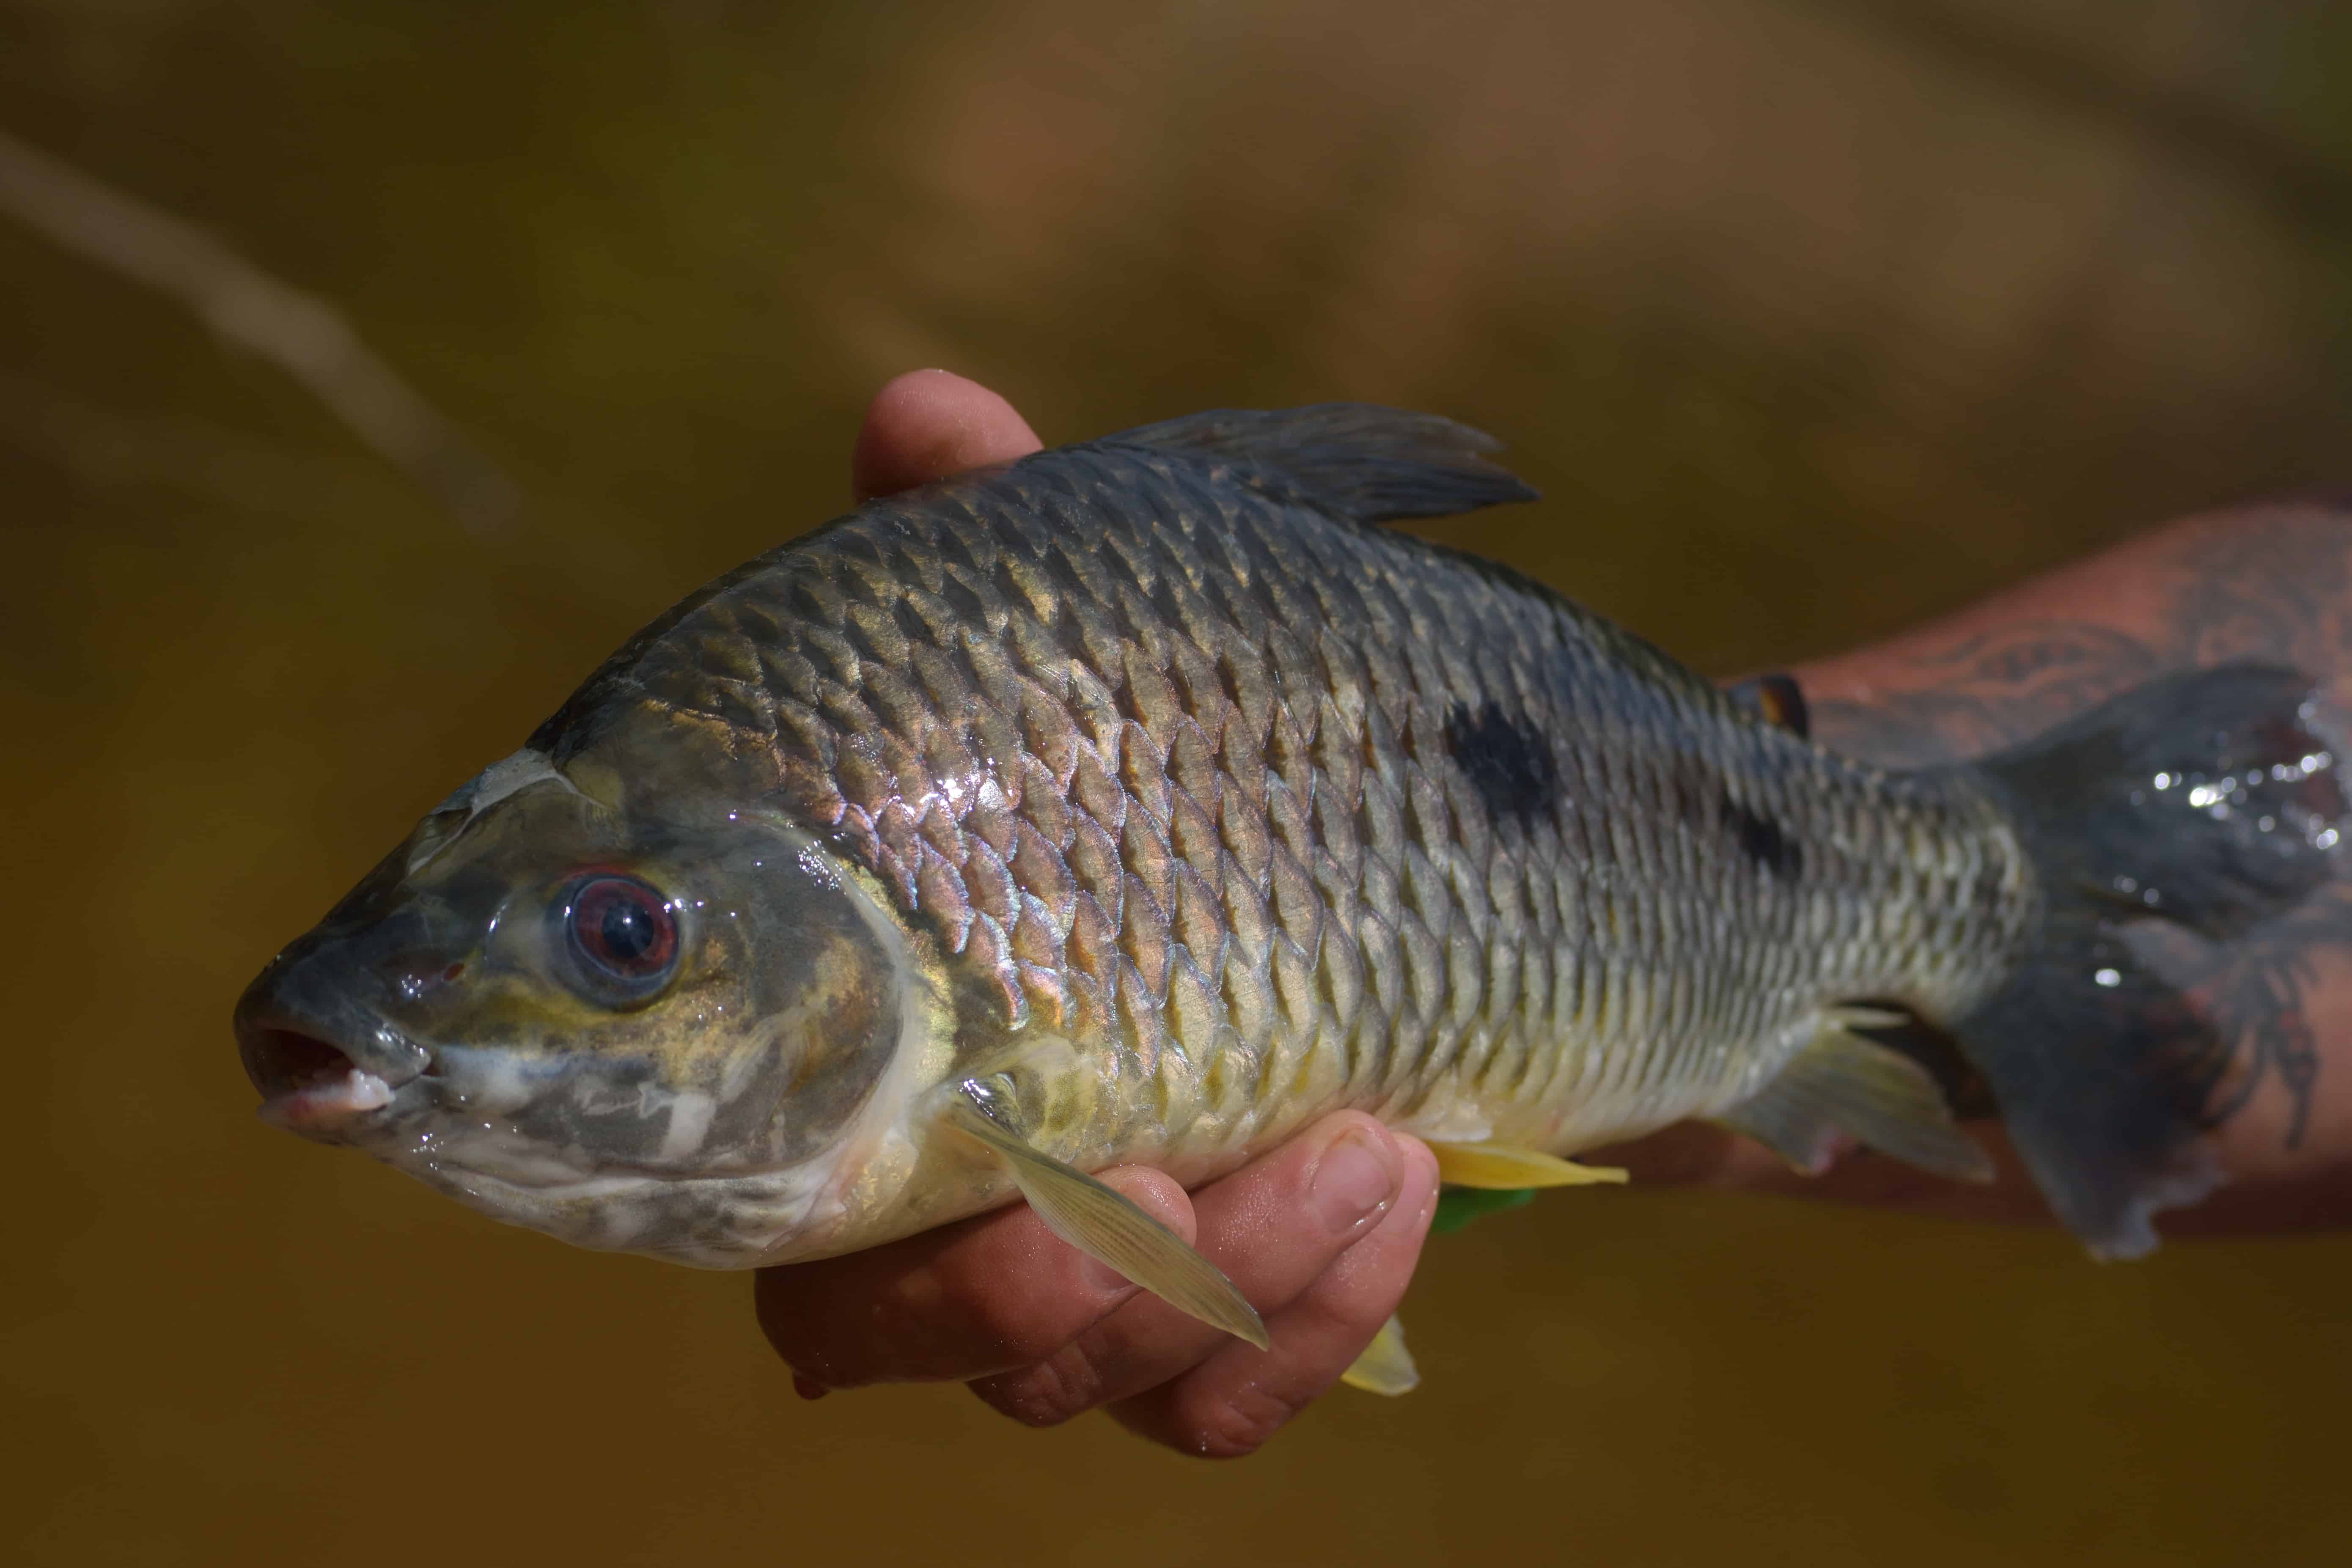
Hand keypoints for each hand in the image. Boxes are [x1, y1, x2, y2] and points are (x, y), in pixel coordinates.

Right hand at [754, 371, 1442, 1457]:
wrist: (1522, 850)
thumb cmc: (1285, 717)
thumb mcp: (1153, 613)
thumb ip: (1010, 535)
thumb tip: (917, 410)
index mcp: (860, 1004)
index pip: (700, 1141)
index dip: (678, 1162)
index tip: (866, 1104)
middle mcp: (945, 1156)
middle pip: (856, 1322)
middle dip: (967, 1303)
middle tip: (1091, 1208)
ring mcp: (1097, 1248)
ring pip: (1057, 1382)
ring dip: (1205, 1288)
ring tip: (1364, 1146)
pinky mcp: (1245, 1307)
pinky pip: (1220, 1401)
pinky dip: (1308, 1321)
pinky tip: (1403, 1177)